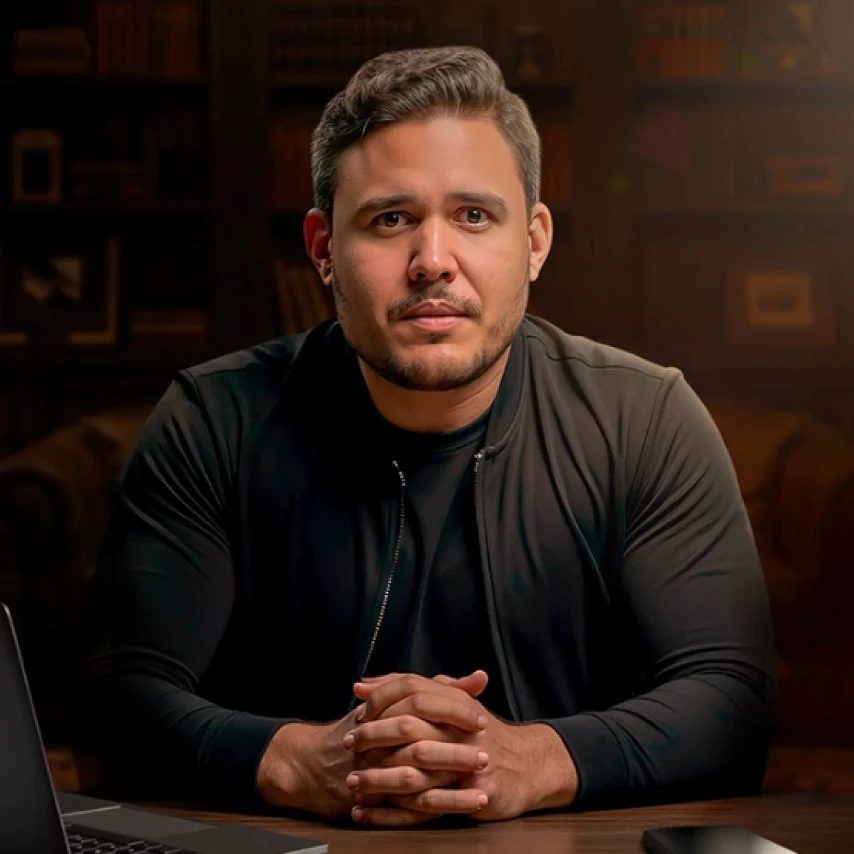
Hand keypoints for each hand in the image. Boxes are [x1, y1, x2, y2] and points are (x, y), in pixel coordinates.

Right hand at [255, 672, 486, 822]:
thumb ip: (438, 689)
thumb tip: (479, 678)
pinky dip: (435, 810)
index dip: (452, 711)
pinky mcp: (371, 799)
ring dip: (451, 787)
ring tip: (483, 790)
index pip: (422, 702)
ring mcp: (373, 770)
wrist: (311, 763)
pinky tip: (460, 813)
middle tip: (486, 755)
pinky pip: (407, 809)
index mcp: (386, 709)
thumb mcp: (395, 701)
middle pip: (420, 740)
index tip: (480, 718)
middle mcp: (378, 737)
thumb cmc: (361, 728)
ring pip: (415, 778)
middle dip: (456, 750)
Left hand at [347, 673, 577, 824]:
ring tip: (353, 783)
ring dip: (380, 777)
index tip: (356, 712)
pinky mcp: (476, 792)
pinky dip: (395, 812)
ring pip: (416, 768)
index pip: (413, 689)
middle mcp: (464, 727)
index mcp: (457, 702)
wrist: (529, 765)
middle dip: (374, 737)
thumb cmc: (481, 734)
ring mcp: (471, 761)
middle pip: (410, 727)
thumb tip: (362, 683)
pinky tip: (369, 813)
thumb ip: (412, 692)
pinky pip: (429, 804)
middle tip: (347, 746)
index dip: (382, 698)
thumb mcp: (453, 705)